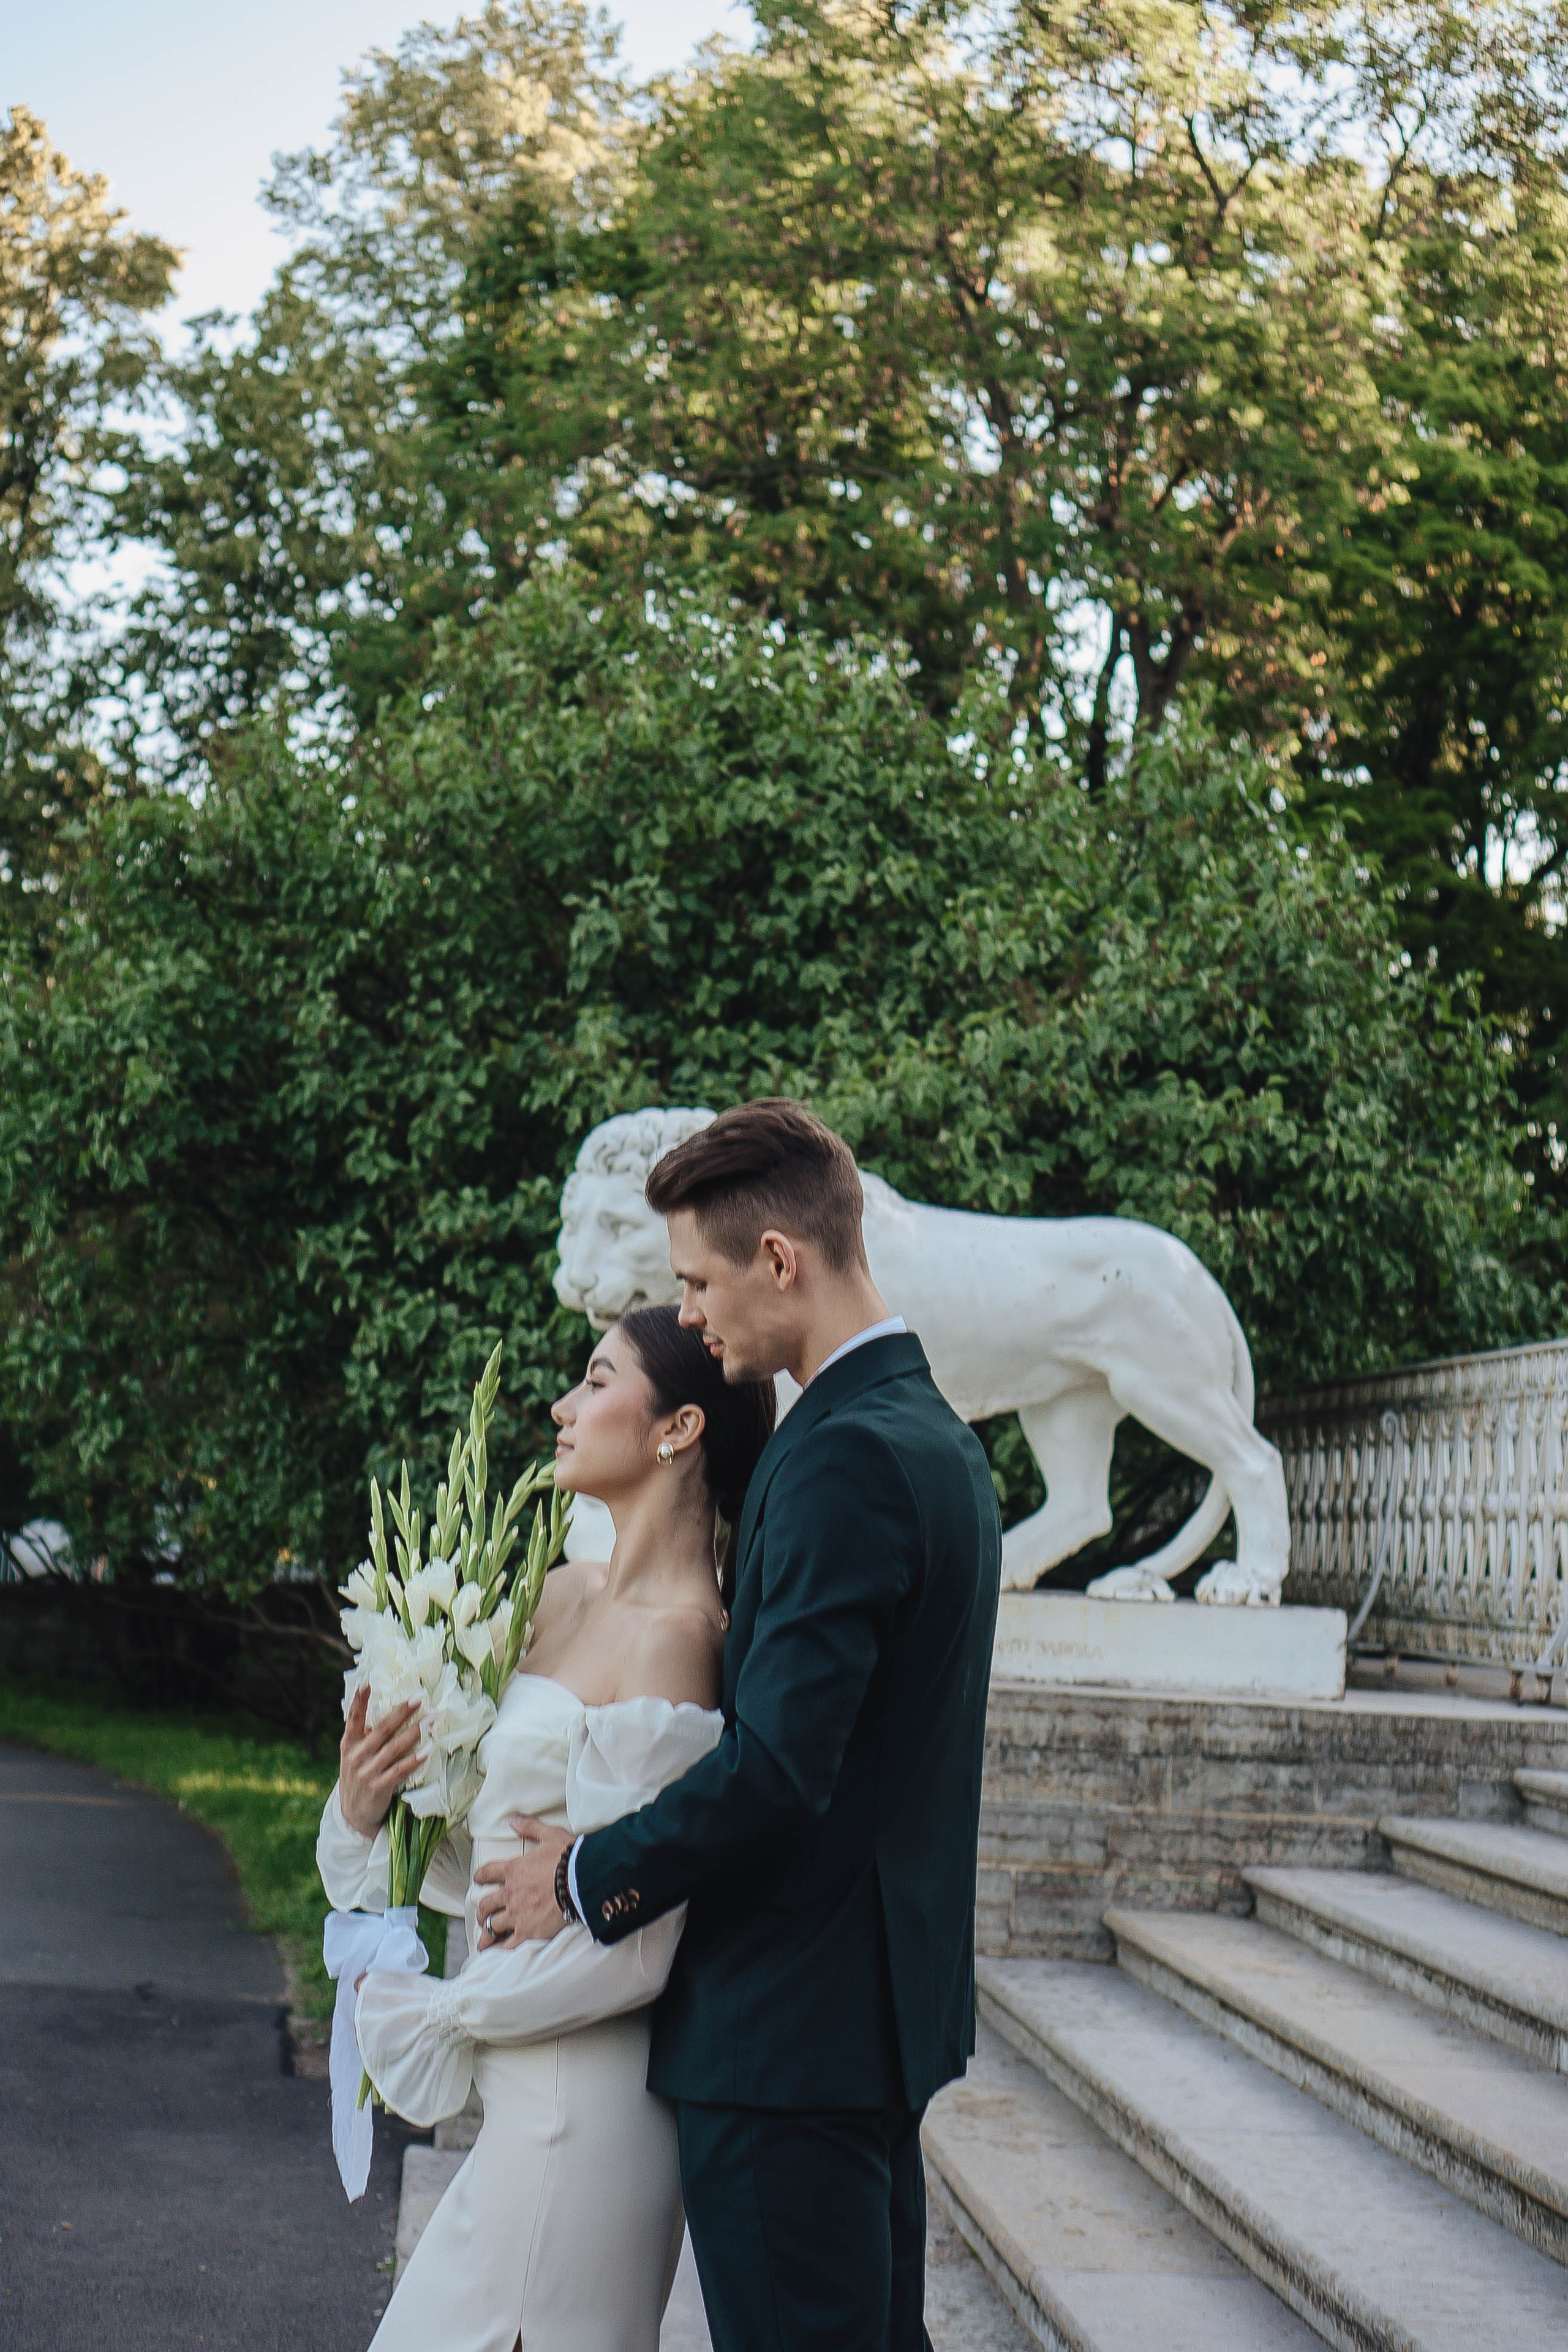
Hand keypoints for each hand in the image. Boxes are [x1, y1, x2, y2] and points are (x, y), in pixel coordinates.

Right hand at [338, 1685, 423, 1837]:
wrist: (353, 1815)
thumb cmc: (359, 1777)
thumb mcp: (354, 1756)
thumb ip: (366, 1736)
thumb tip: (387, 1710)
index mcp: (348, 1744)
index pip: (353, 1718)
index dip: (360, 1699)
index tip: (367, 1679)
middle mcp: (356, 1756)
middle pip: (381, 1729)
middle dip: (401, 1712)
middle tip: (419, 1697)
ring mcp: (366, 1772)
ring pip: (393, 1748)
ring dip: (414, 1733)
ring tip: (431, 1720)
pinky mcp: (378, 1788)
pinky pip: (400, 1770)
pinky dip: (414, 1760)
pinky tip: (428, 1750)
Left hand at [473, 1816, 573, 1948]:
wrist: (583, 1881)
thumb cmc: (569, 1858)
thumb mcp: (550, 1836)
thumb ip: (530, 1827)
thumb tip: (513, 1820)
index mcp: (513, 1870)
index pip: (488, 1872)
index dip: (481, 1876)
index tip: (479, 1880)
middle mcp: (510, 1894)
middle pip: (486, 1904)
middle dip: (482, 1910)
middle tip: (482, 1915)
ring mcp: (517, 1915)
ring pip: (492, 1926)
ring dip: (486, 1932)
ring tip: (484, 1940)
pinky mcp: (528, 1933)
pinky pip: (507, 1946)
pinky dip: (499, 1951)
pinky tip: (495, 1955)